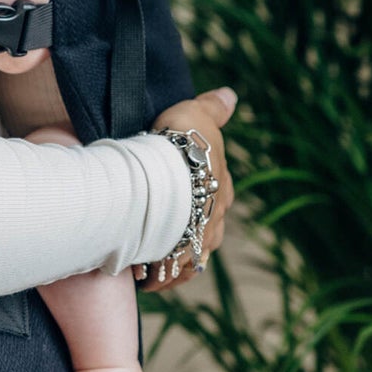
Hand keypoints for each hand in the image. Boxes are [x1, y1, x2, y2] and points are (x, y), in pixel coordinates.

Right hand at [139, 86, 236, 287]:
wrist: (160, 178)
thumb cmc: (180, 146)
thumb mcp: (198, 115)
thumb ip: (213, 108)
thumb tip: (230, 95)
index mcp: (222, 191)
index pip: (217, 196)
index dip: (197, 195)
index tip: (178, 194)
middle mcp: (215, 223)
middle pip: (203, 231)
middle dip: (183, 231)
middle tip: (158, 227)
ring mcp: (196, 246)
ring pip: (186, 258)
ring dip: (168, 257)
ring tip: (145, 256)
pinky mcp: (174, 263)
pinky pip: (167, 276)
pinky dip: (156, 276)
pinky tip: (141, 273)